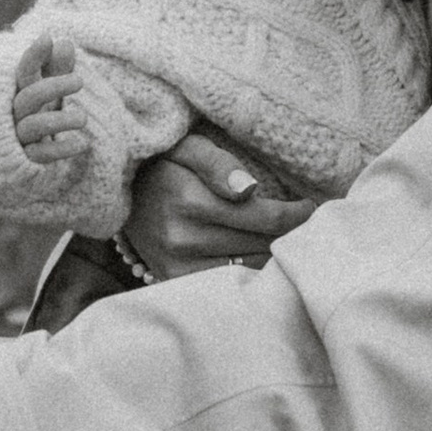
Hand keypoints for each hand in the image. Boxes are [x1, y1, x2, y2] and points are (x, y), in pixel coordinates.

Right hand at [11, 31, 89, 157]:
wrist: (20, 153)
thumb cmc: (39, 111)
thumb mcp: (49, 88)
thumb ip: (57, 67)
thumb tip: (65, 42)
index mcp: (20, 91)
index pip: (23, 71)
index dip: (33, 55)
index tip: (47, 37)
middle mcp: (15, 112)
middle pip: (28, 97)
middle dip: (53, 86)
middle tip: (80, 81)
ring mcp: (19, 136)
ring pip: (33, 126)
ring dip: (59, 121)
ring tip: (84, 119)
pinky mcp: (26, 158)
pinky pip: (39, 154)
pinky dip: (60, 150)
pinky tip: (82, 145)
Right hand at [123, 125, 323, 275]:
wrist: (120, 197)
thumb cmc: (162, 165)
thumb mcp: (186, 146)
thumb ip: (218, 162)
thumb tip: (250, 189)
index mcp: (188, 199)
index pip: (267, 216)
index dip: (298, 214)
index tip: (312, 207)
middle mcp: (182, 238)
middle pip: (263, 245)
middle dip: (291, 234)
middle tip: (307, 224)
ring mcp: (178, 266)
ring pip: (251, 267)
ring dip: (274, 255)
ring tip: (285, 238)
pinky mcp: (176, 283)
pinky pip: (229, 283)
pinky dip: (249, 272)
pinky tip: (258, 256)